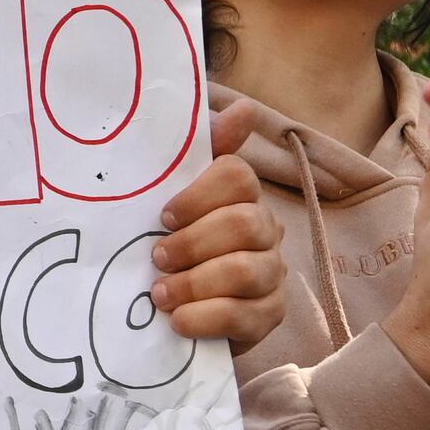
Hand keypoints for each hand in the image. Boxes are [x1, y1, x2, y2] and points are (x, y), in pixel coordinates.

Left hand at [148, 102, 286, 344]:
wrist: (175, 311)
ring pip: (246, 271)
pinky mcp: (268, 316)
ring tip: (160, 294)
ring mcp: (272, 274)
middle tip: (157, 258)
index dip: (198, 195)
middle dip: (193, 243)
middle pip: (243, 224)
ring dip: (194, 283)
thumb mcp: (168, 197)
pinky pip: (246, 316)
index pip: (238, 176)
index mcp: (242, 196)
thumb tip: (242, 108)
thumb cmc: (173, 245)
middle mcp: (266, 230)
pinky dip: (206, 319)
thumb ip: (198, 152)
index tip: (163, 216)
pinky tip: (178, 321)